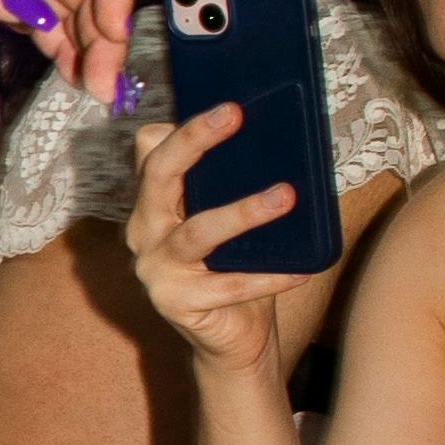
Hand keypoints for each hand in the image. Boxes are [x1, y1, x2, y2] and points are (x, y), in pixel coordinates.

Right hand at [121, 95, 297, 374]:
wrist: (231, 339)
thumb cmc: (234, 268)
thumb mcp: (226, 219)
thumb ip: (227, 184)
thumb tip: (273, 136)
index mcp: (152, 204)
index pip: (153, 154)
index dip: (184, 129)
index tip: (230, 106)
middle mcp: (143, 232)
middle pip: (159, 177)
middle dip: (194, 142)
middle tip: (234, 116)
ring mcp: (155, 269)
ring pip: (197, 233)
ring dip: (243, 213)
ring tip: (286, 197)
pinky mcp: (174, 303)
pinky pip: (229, 286)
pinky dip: (269, 277)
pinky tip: (302, 270)